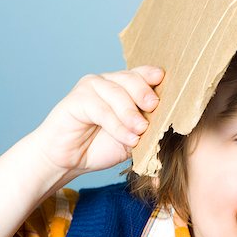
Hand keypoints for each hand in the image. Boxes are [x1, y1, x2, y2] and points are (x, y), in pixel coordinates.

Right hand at [30, 66, 163, 175]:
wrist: (69, 160)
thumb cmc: (100, 147)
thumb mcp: (131, 139)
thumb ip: (146, 130)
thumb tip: (168, 126)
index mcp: (124, 89)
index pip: (142, 75)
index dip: (153, 77)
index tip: (164, 82)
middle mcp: (108, 83)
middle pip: (130, 79)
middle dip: (144, 92)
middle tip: (154, 107)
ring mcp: (90, 89)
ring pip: (116, 93)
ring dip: (131, 113)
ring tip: (141, 130)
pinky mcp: (76, 100)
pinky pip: (101, 109)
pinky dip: (117, 125)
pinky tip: (128, 138)